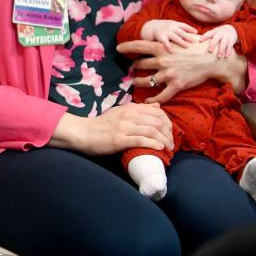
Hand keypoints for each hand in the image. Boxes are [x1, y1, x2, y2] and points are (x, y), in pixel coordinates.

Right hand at [51, 102, 172, 154]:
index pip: (157, 112)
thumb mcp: (120, 112)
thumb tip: (157, 107)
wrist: (83, 133)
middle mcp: (128, 115)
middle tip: (172, 143)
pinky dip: (153, 144)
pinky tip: (159, 149)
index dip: (168, 123)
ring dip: (164, 141)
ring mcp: (123, 127)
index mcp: (129, 108)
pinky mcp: (119, 139)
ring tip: (169, 148)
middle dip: (169, 134)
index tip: (170, 133)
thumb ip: (138, 109)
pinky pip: (141, 140)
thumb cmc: (102, 124)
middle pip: (157, 122)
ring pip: (152, 131)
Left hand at [117, 39, 247, 102]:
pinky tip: (147, 100)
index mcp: (162, 47)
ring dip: (138, 82)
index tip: (117, 48)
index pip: (138, 45)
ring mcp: (169, 74)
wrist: (212, 58)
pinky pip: (161, 95)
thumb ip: (165, 42)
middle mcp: (163, 60)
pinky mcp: (176, 85)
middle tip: (131, 69)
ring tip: (134, 82)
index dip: (126, 47)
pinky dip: (153, 99)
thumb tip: (156, 38)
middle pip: (140, 65)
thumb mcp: (178, 40)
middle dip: (134, 67)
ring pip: (147, 81)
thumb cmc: (195, 47)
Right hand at [142, 19, 199, 51]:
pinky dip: (168, 46)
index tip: (197, 34)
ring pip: (176, 37)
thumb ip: (181, 29)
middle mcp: (171, 27)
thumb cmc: (163, 28)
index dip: (191, 29)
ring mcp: (165, 31)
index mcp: (175, 24)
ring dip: (182, 42)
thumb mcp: (172, 26)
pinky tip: (171, 51)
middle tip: (196, 42)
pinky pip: (165, 42)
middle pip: (182, 33)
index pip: (185, 26)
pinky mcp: (159, 36)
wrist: (148, 27)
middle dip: (189, 37)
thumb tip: (196, 34)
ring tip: (187, 47)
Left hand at [201, 25, 237, 58]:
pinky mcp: (232, 40)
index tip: (200, 41)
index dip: (204, 37)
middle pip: (216, 39)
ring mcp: (226, 36)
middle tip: (210, 51)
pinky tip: (226, 56)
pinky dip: (228, 51)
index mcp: (214, 31)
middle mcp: (220, 34)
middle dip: (213, 45)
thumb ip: (207, 37)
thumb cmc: (219, 33)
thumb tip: (196, 42)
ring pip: (223, 44)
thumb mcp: (214, 32)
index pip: (208, 33)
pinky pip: (230, 46)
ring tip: (219, 56)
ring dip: (221, 50)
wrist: (232, 28)